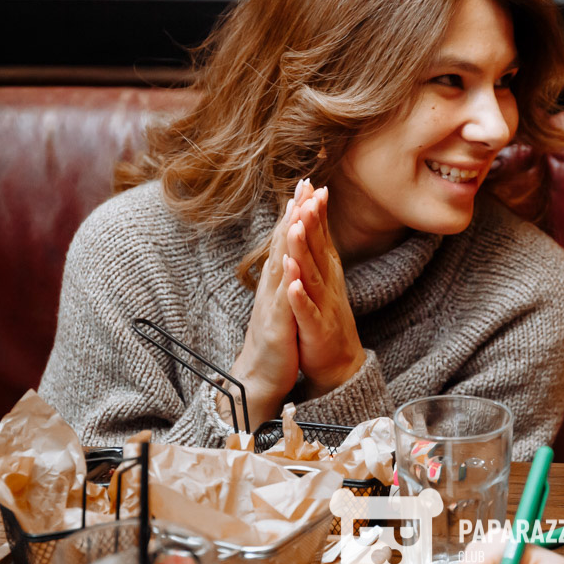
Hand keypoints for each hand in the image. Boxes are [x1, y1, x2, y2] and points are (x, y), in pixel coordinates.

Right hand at [225, 180, 311, 423]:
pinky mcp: (276, 328)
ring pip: (280, 267)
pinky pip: (283, 304)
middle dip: (292, 214)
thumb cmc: (274, 341)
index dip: (294, 212)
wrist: (259, 379)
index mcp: (276, 282)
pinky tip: (291, 267)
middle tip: (302, 185)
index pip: (284, 240)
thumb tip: (287, 252)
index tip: (304, 185)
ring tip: (297, 213)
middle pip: (280, 245)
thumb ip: (283, 277)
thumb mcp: (281, 303)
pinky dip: (287, 285)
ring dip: (287, 240)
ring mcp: (272, 306)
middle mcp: (271, 288)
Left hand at [284, 186, 365, 396]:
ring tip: (296, 228)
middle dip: (312, 222)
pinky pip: (306, 311)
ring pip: (312, 275)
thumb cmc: (326, 319)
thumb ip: (318, 252)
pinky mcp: (315, 329)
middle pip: (318, 248)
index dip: (316, 211)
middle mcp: (328, 284)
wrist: (339, 364)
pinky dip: (299, 297)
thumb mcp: (324, 281)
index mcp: (328, 272)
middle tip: (308, 195)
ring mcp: (323, 306)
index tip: (312, 184)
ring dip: (304, 252)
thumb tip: (313, 220)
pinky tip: (291, 284)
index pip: (321, 236)